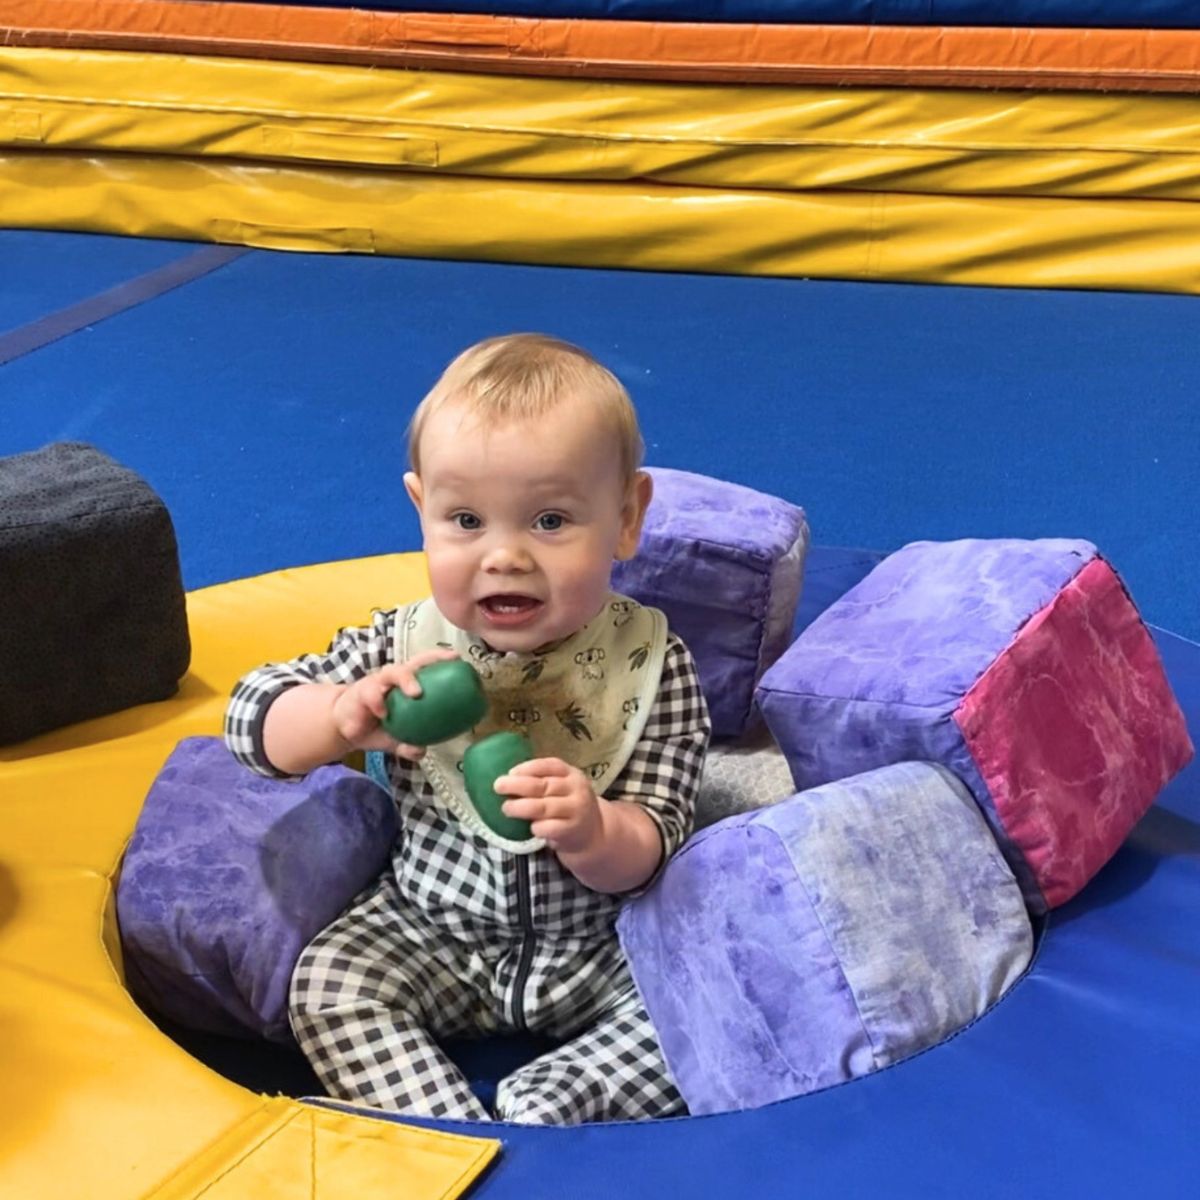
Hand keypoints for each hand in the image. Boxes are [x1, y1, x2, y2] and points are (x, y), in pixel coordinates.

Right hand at [330, 648, 458, 758]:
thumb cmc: (375, 726)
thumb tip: (420, 751)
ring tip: (416, 693)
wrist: (344, 728)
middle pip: (414, 661)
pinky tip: (383, 714)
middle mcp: (394, 679)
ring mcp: (377, 683)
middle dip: (432, 659)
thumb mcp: (395, 739)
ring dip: (406, 679)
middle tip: (448, 663)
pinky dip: (378, 702)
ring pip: (393, 672)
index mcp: (407, 685)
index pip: (427, 666)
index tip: (459, 659)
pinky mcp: (360, 692)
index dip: (442, 660)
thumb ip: (408, 745)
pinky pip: (371, 694)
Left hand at [495, 758, 602, 853]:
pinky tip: (529, 827)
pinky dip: (535, 827)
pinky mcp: (571, 831)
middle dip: (517, 785)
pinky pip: (548, 827)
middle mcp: (577, 790)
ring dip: (520, 807)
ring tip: (506, 808)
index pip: (550, 765)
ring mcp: (576, 810)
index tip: (510, 772)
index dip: (528, 768)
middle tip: (498, 786)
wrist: (593, 835)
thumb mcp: (563, 788)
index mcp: (572, 774)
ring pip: (543, 807)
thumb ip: (543, 781)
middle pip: (543, 785)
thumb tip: (508, 779)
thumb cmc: (568, 807)